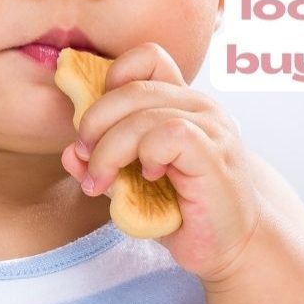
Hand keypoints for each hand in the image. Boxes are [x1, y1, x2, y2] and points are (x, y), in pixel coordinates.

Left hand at [60, 42, 262, 282]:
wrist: (233, 246)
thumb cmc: (186, 212)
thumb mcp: (133, 184)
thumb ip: (104, 162)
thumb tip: (69, 152)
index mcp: (183, 102)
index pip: (147, 57)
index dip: (113, 79)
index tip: (99, 123)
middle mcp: (200, 106)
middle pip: (132, 87)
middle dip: (94, 123)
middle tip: (85, 160)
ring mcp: (211, 127)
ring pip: (143, 112)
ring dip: (110, 149)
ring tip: (103, 181)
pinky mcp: (214, 154)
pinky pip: (168, 134)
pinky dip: (146, 154)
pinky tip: (149, 178)